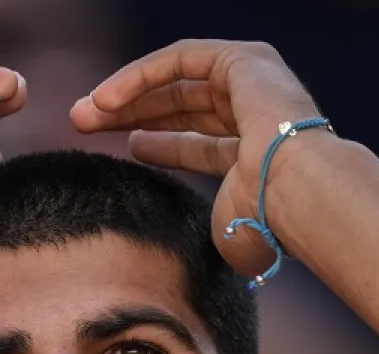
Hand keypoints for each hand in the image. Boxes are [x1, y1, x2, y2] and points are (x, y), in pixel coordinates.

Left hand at [71, 41, 322, 277]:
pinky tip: (105, 98)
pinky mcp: (243, 60)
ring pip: (176, 82)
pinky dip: (140, 75)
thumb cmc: (262, 227)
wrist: (295, 196)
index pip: (199, 142)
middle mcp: (258, 116)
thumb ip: (192, 234)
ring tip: (84, 114)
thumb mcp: (217, 231)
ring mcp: (255, 83)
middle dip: (130, 116)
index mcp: (257, 158)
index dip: (157, 144)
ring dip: (126, 96)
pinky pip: (179, 60)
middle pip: (182, 108)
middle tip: (83, 126)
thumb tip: (165, 268)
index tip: (121, 150)